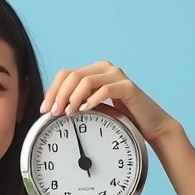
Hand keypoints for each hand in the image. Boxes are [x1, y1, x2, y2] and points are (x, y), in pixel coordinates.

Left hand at [40, 60, 175, 140]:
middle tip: (53, 113)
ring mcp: (117, 75)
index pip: (65, 74)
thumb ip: (78, 103)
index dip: (52, 90)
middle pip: (73, 75)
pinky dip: (92, 100)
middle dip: (59, 95)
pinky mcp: (128, 86)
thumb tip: (53, 109)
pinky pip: (106, 89)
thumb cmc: (122, 118)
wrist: (149, 125)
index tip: (45, 108)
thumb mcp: (94, 109)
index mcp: (94, 71)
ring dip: (73, 98)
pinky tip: (85, 111)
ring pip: (86, 80)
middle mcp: (104, 69)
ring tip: (67, 113)